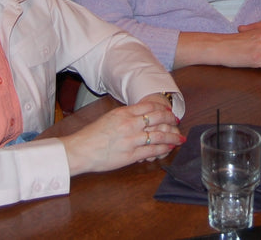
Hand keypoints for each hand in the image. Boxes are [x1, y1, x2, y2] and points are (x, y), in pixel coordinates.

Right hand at [60, 100, 182, 175]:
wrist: (80, 150)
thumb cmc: (92, 135)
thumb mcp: (109, 118)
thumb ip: (125, 116)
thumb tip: (139, 116)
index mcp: (123, 113)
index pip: (150, 106)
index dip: (163, 108)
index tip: (168, 110)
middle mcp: (129, 124)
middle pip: (158, 117)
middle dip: (171, 119)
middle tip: (177, 121)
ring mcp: (131, 139)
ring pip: (159, 135)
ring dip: (172, 136)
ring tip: (179, 137)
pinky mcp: (131, 155)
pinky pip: (153, 151)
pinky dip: (163, 149)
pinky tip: (169, 148)